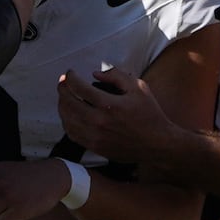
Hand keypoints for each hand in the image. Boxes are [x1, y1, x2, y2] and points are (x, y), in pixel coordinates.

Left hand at [56, 64, 178, 164]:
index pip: (79, 88)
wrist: (157, 144)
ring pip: (67, 119)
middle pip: (68, 103)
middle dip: (62, 89)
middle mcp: (99, 122)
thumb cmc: (149, 114)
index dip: (70, 78)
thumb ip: (116, 76)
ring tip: (64, 97)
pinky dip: (66, 122)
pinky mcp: (94, 146)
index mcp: (109, 105)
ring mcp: (95, 136)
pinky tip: (69, 115)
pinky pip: (72, 133)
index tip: (70, 73)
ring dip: (62, 105)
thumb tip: (95, 74)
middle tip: (63, 83)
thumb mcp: (138, 88)